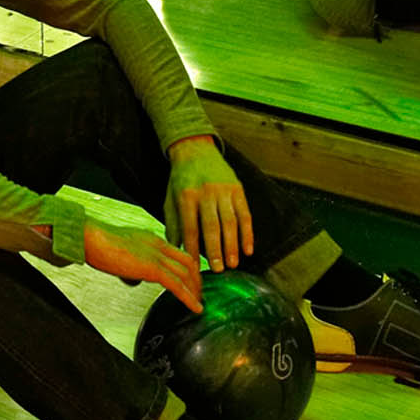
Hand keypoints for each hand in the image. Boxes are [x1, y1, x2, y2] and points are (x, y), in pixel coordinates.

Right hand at [84, 217, 201, 312]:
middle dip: (197, 279)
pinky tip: (195, 308)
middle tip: (199, 293)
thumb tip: (136, 280)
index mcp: (152, 239)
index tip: (192, 279)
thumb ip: (132, 266)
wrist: (92, 239)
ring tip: (199, 303)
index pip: (178, 252)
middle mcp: (158, 245)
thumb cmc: (98, 245)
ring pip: (186, 273)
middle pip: (188, 261)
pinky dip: (189, 298)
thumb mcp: (121, 255)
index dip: (189, 267)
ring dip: (195, 290)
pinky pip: (177, 285)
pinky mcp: (152, 268)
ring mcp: (156, 256)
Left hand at [165, 135, 254, 272]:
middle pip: (212, 226)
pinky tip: (248, 249)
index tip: (195, 266)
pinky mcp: (237, 189)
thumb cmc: (181, 179)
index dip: (193, 249)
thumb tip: (175, 249)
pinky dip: (247, 233)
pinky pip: (245, 214)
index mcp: (186, 196)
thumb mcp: (171, 198)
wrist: (195, 150)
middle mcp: (205, 193)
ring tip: (233, 263)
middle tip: (218, 269)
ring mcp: (223, 190)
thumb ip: (173, 223)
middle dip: (215, 250)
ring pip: (230, 222)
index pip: (190, 228)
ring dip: (232, 245)